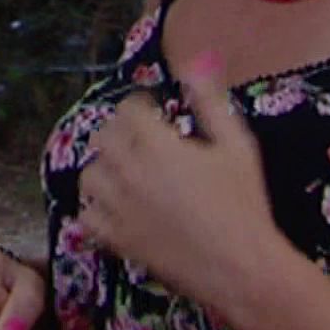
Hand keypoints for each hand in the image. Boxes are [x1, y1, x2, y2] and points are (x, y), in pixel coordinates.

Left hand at [76, 51, 286, 320]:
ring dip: (106, 167)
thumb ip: (210, 101)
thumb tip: (196, 61)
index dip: (142, 107)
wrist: (240, 267)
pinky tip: (117, 206)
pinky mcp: (114, 239)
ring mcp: (117, 207)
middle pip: (104, 136)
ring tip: (129, 172)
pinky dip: (95, 206)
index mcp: (156, 144)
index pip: (128, 108)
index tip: (157, 114)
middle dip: (122, 132)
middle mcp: (128, 172)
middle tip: (144, 141)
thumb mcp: (236, 145)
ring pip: (90, 173)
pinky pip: (86, 214)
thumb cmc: (244, 204)